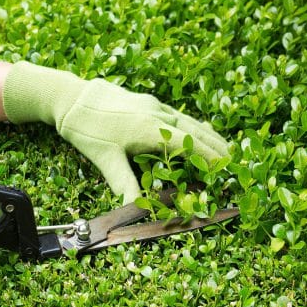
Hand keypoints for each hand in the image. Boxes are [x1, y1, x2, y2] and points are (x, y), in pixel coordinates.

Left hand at [3, 62, 228, 202]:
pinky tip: (194, 129)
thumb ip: (124, 183)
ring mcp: (153, 105)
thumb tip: (136, 209)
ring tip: (224, 145)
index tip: (226, 168)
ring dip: (208, 134)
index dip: (209, 158)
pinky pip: (177, 114)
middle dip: (217, 146)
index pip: (189, 145)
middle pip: (195, 131)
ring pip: (189, 120)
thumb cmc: (86, 129)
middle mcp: (157, 114)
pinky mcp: (147, 101)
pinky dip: (192, 125)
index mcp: (151, 129)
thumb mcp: (105, 159)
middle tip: (235, 159)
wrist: (71, 97)